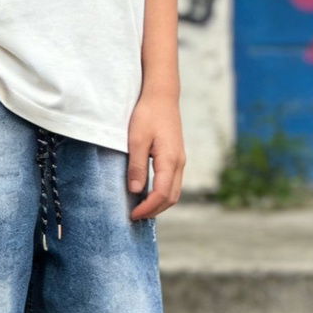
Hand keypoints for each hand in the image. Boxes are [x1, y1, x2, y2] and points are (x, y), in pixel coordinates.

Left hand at [127, 91, 185, 219]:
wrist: (162, 96)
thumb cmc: (147, 114)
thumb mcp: (136, 140)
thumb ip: (136, 166)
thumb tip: (136, 191)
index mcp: (170, 160)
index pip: (161, 194)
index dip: (147, 208)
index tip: (132, 215)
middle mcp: (179, 163)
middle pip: (171, 198)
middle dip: (154, 211)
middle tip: (135, 217)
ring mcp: (180, 161)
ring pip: (173, 192)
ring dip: (159, 204)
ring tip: (140, 209)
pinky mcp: (177, 157)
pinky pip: (172, 183)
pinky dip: (162, 194)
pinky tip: (148, 194)